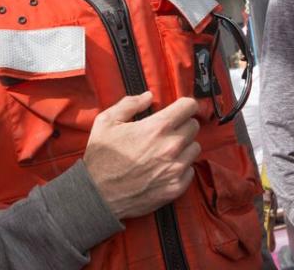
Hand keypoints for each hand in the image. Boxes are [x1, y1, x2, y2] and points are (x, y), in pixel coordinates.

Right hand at [83, 92, 200, 219]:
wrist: (98, 196)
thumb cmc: (101, 158)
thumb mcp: (107, 122)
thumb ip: (130, 104)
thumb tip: (149, 96)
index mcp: (157, 127)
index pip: (189, 106)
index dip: (185, 105)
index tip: (180, 108)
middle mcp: (171, 146)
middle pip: (194, 126)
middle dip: (182, 124)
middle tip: (167, 131)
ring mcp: (176, 168)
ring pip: (195, 148)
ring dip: (184, 146)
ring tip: (166, 150)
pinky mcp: (176, 187)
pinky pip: (190, 170)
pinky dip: (182, 167)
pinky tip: (166, 167)